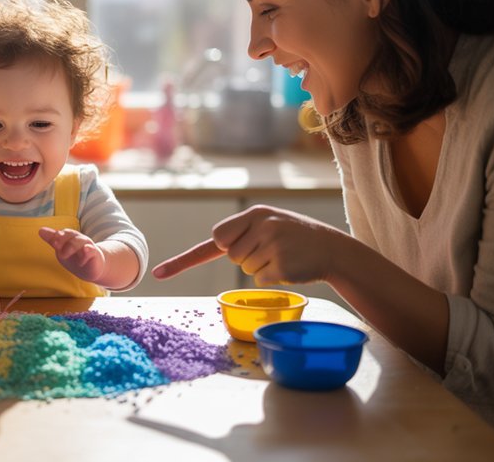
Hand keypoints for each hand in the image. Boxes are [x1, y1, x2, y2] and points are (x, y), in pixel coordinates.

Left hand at [38, 227, 106, 283]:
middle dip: (62, 239)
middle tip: (55, 245)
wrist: (93, 268)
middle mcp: (79, 239)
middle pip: (71, 235)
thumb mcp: (62, 250)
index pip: (63, 234)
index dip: (56, 236)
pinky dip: (88, 250)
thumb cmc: (76, 257)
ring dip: (71, 246)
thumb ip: (53, 240)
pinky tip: (85, 250)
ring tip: (63, 255)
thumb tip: (40, 230)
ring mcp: (87, 246)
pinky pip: (91, 250)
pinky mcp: (94, 254)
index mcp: (70, 238)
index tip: (49, 238)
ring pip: (80, 242)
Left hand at [152, 205, 345, 285]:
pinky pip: (261, 280)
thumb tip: (218, 244)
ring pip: (245, 268)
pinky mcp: (281, 266)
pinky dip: (272, 278)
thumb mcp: (269, 222)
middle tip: (269, 249)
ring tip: (282, 255)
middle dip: (244, 257)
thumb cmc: (295, 236)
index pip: (217, 236)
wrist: (332, 249)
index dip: (186, 259)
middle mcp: (261, 226)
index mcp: (254, 214)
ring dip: (260, 267)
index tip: (160, 274)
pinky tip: (290, 266)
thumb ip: (243, 232)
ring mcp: (272, 245)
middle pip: (230, 255)